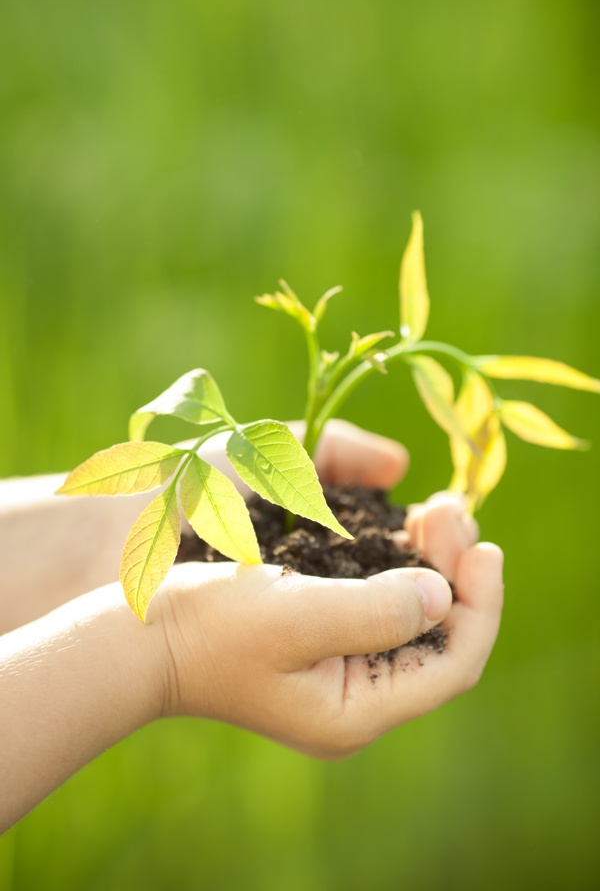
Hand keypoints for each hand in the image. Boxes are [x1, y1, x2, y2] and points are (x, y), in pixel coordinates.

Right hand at [152, 431, 502, 758]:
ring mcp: (342, 676)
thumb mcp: (293, 614)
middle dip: (457, 572)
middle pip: (441, 638)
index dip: (480, 603)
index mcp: (356, 710)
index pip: (454, 664)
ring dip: (433, 564)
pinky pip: (387, 611)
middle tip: (450, 509)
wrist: (143, 636)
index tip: (482, 543)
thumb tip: (444, 594)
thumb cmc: (208, 624)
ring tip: (434, 512)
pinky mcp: (326, 648)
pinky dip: (402, 569)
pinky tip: (400, 532)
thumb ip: (376, 610)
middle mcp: (358, 702)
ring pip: (417, 621)